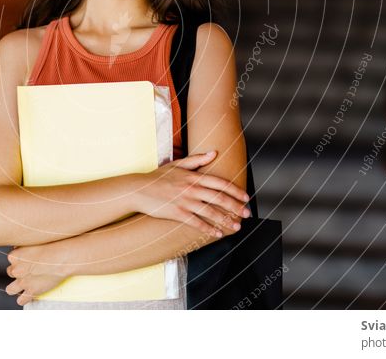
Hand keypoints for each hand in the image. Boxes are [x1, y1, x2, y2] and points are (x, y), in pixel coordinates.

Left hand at [5, 243, 70, 305]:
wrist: (62, 258)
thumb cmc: (51, 246)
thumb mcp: (33, 241)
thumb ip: (23, 247)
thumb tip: (19, 248)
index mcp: (14, 256)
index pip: (11, 259)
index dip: (19, 259)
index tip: (28, 258)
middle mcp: (16, 270)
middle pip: (10, 272)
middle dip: (19, 271)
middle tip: (30, 269)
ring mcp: (23, 282)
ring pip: (10, 290)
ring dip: (15, 287)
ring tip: (25, 283)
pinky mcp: (32, 292)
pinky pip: (21, 300)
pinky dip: (24, 298)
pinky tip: (29, 294)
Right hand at [132, 150, 250, 236]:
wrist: (138, 189)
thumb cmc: (158, 177)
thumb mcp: (177, 164)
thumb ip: (197, 159)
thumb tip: (214, 153)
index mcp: (194, 176)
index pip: (220, 183)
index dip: (235, 190)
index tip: (245, 197)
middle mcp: (192, 188)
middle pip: (219, 198)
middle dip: (236, 206)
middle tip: (247, 214)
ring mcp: (185, 201)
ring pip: (211, 211)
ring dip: (226, 220)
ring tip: (237, 226)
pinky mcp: (177, 213)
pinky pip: (197, 222)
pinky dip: (209, 228)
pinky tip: (217, 233)